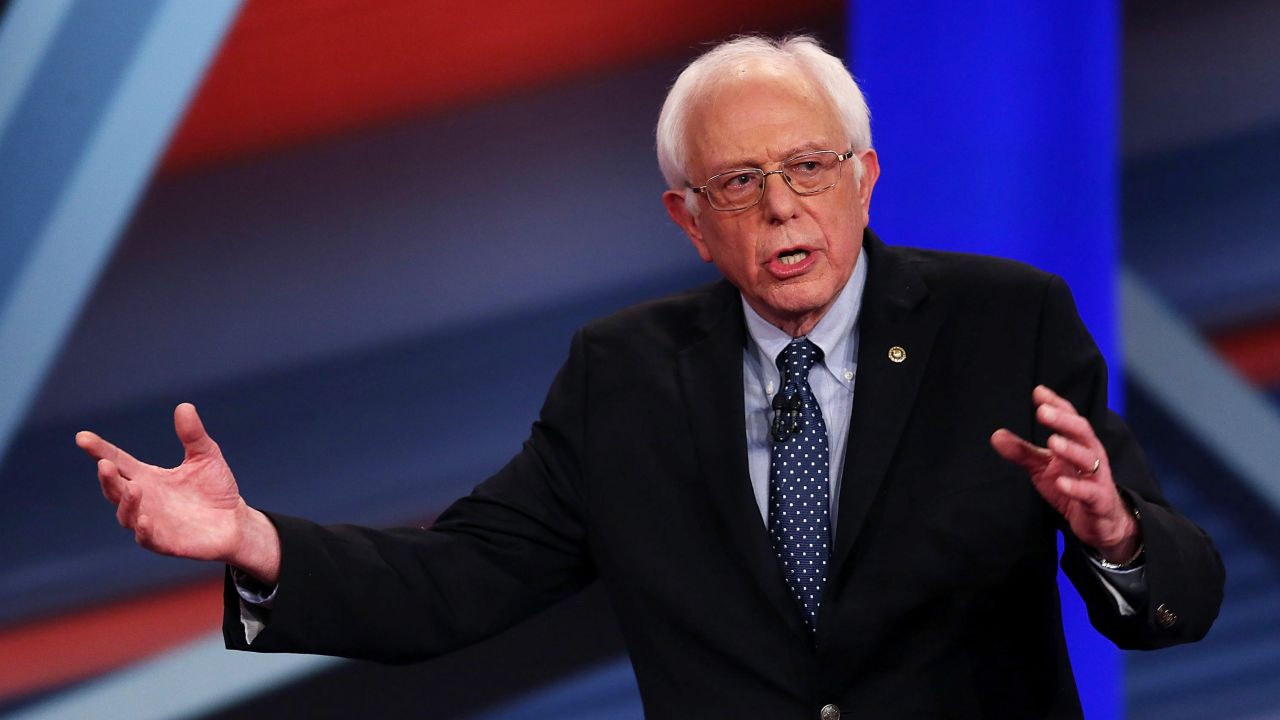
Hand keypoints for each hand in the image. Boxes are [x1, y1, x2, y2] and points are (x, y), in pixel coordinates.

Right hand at [76, 403, 279, 583]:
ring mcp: (151, 522)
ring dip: (127, 503)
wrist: (234, 522)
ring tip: (134, 488)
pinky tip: (145, 520)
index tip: (82, 437)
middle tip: (104, 464)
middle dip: (107, 478)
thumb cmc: (215, 488)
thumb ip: (192, 435)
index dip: (99, 450)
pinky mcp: (165, 542)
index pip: (118, 461)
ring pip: (126, 515)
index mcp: (147, 477)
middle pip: (115, 489)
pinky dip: (143, 531)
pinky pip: (147, 539)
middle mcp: (143, 499)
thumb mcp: (206, 456)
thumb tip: (185, 406)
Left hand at [990, 385, 1140, 563]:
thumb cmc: (1072, 486)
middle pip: (1081, 432)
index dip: (1056, 404)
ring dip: (1071, 450)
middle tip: (1042, 412)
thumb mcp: (1043, 467)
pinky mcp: (1099, 501)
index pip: (1070, 418)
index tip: (1038, 392)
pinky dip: (1076, 488)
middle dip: (1063, 421)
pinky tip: (1061, 483)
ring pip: (1088, 460)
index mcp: (1079, 443)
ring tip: (1052, 442)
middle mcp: (1091, 456)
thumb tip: (995, 435)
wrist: (1101, 522)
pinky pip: (1090, 493)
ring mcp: (1098, 478)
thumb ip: (1022, 452)